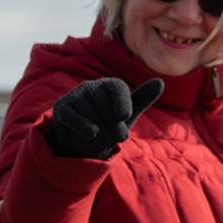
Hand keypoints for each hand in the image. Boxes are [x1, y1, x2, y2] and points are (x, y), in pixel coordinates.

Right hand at [45, 77, 163, 159]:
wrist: (84, 138)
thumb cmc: (110, 123)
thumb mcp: (127, 114)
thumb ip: (142, 98)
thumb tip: (160, 82)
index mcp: (109, 85)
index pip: (116, 87)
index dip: (121, 101)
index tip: (125, 116)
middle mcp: (91, 86)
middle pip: (102, 100)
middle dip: (112, 121)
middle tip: (120, 138)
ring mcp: (75, 96)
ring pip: (88, 109)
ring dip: (100, 128)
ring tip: (106, 140)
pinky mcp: (62, 108)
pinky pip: (72, 114)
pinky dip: (82, 124)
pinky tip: (92, 133)